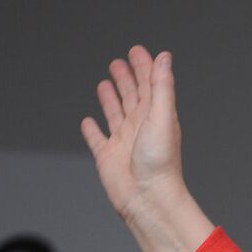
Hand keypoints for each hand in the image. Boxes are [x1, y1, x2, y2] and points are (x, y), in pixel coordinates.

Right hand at [82, 46, 212, 251]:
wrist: (148, 199)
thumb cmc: (159, 163)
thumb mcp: (163, 117)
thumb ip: (162, 86)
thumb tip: (164, 57)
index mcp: (156, 116)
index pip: (149, 85)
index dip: (143, 67)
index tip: (136, 51)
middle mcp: (140, 127)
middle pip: (132, 96)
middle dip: (126, 78)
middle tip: (119, 62)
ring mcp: (123, 142)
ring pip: (115, 113)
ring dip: (110, 98)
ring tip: (105, 84)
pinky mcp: (107, 157)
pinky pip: (97, 139)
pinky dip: (92, 130)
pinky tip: (88, 122)